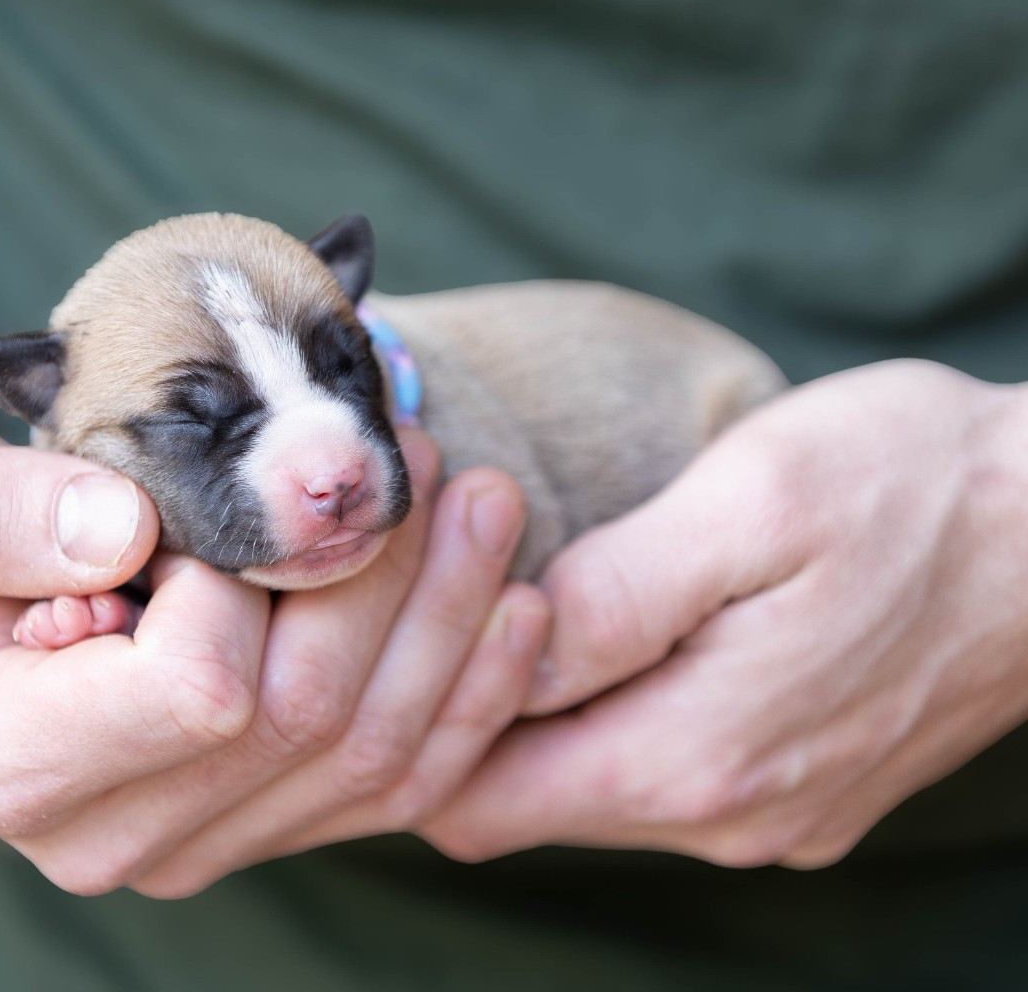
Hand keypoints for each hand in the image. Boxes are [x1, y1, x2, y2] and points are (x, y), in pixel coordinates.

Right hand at [0, 416, 549, 895]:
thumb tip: (117, 534)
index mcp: (18, 763)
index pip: (197, 690)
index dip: (245, 579)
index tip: (244, 487)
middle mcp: (116, 835)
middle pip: (308, 723)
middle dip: (386, 574)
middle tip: (424, 452)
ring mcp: (200, 840)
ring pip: (375, 758)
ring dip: (451, 622)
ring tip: (486, 500)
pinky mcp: (264, 822)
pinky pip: (399, 785)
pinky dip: (468, 696)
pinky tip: (512, 607)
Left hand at [422, 361, 1027, 868]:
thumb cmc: (911, 487)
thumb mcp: (749, 502)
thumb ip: (615, 593)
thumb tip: (507, 647)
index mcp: (693, 758)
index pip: (477, 805)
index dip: (412, 732)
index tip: (393, 641)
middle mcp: (728, 817)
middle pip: (526, 804)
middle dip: (465, 721)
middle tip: (439, 604)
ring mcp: (773, 815)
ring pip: (591, 793)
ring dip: (544, 717)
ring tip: (524, 605)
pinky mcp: (806, 794)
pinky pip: (665, 781)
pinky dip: (616, 721)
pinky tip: (622, 635)